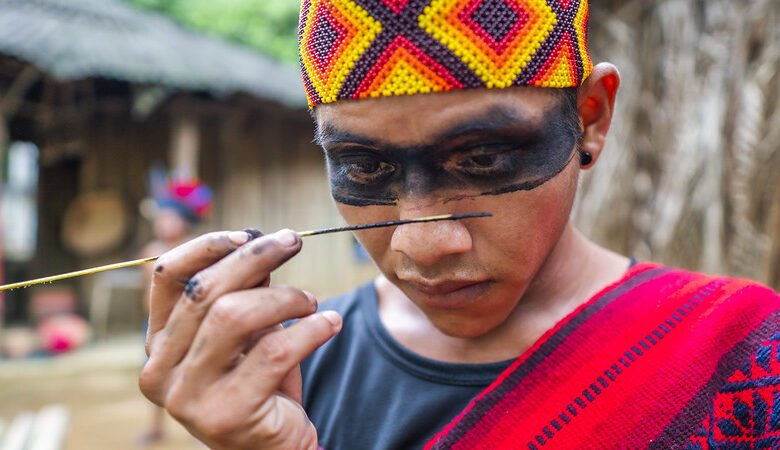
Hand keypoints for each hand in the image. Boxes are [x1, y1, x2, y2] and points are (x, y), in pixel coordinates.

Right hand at [139, 229, 341, 449]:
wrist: (273, 446)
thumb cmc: (258, 381)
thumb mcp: (246, 330)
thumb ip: (243, 290)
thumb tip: (259, 239)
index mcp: (158, 343)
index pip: (165, 277)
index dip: (205, 246)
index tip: (246, 232)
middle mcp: (160, 370)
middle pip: (205, 291)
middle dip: (255, 256)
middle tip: (293, 241)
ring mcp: (188, 397)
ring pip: (235, 316)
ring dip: (285, 297)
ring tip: (311, 300)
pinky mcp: (227, 415)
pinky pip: (273, 352)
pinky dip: (311, 330)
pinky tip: (330, 323)